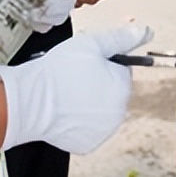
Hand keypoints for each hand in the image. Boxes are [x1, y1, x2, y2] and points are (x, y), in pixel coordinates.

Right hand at [0, 23, 153, 153]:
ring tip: (66, 93)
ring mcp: (103, 132)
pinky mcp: (86, 144)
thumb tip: (145, 32)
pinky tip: (64, 110)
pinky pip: (86, 127)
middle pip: (112, 91)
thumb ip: (121, 38)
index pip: (121, 70)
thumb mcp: (92, 44)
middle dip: (97, 83)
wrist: (30, 102)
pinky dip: (78, 120)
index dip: (102, 63)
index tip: (84, 63)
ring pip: (99, 110)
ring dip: (89, 102)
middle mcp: (118, 113)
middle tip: (74, 77)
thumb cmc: (59, 71)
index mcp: (123, 88)